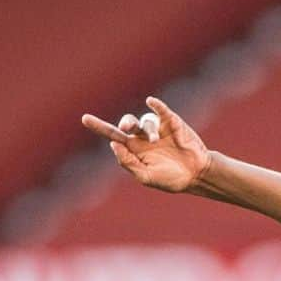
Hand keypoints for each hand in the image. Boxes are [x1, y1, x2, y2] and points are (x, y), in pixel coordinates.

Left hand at [82, 98, 210, 192]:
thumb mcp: (146, 177)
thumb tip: (114, 144)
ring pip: (145, 121)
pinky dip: (156, 105)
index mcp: (135, 150)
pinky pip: (161, 110)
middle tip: (126, 127)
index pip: (114, 135)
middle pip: (128, 123)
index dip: (99, 126)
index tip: (85, 118)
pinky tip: (151, 102)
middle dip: (126, 122)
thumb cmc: (171, 179)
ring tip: (156, 140)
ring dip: (149, 130)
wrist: (196, 175)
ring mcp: (158, 128)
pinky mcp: (172, 122)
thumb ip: (129, 163)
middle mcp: (143, 137)